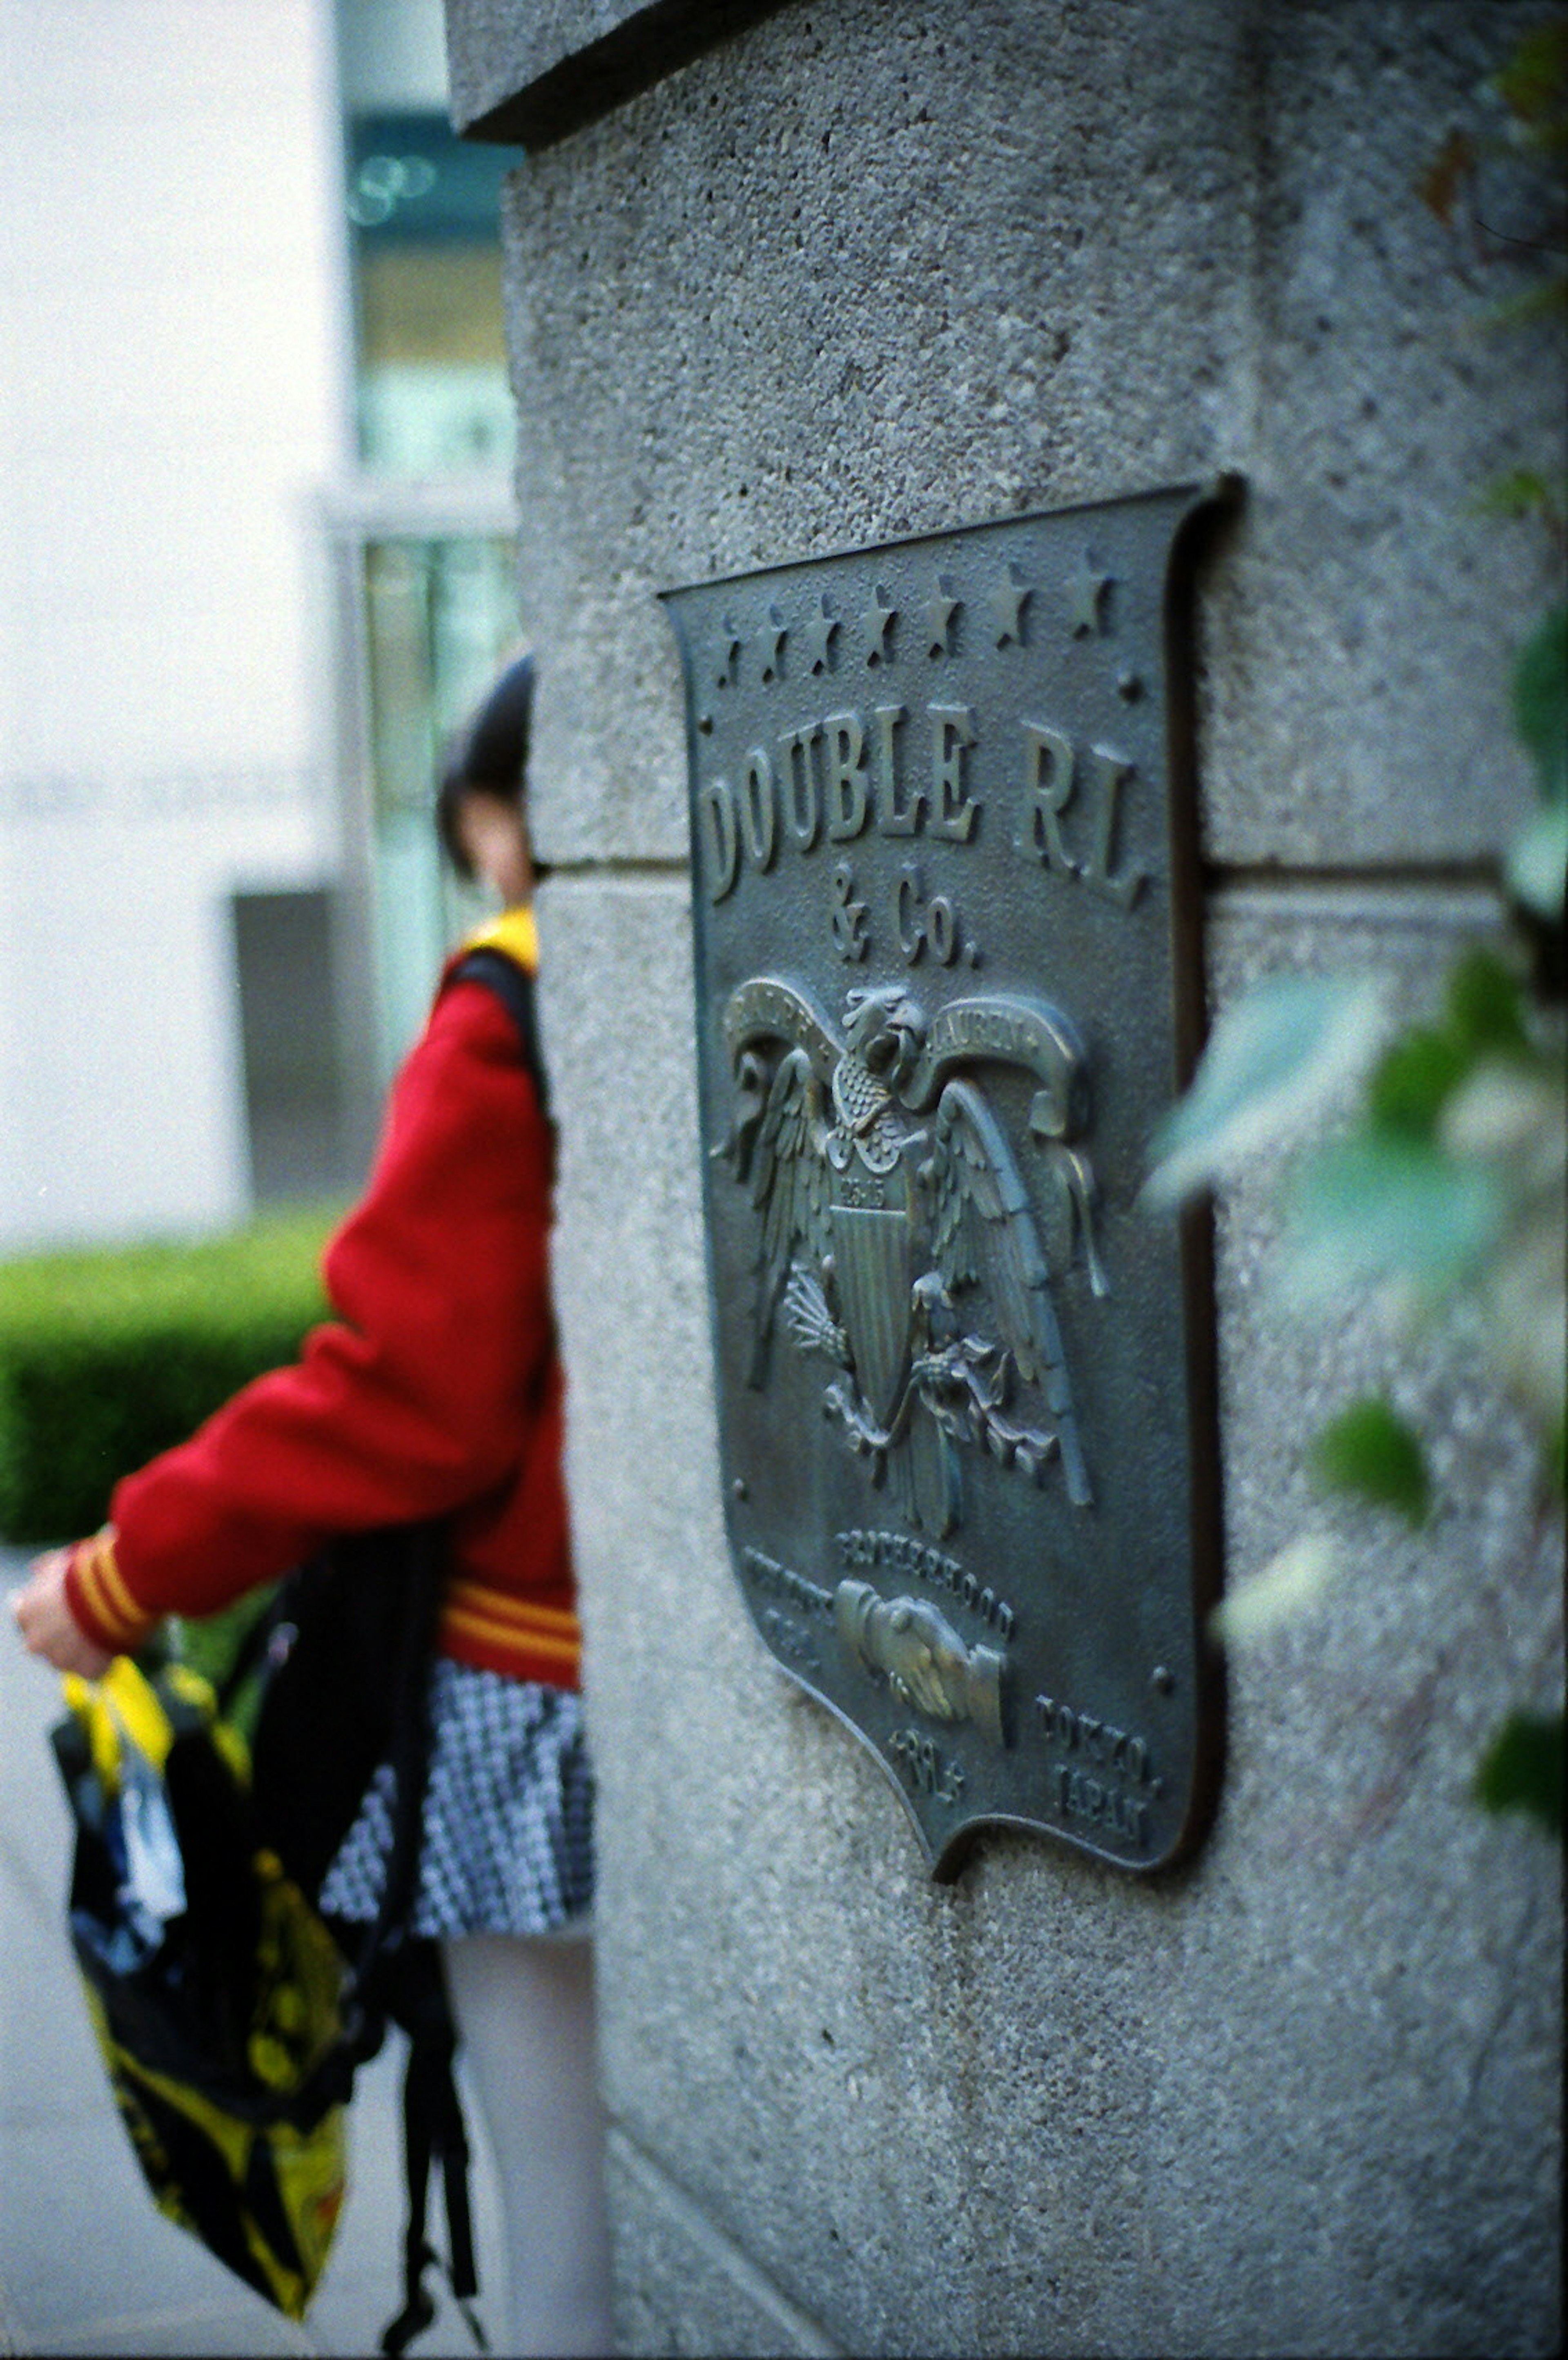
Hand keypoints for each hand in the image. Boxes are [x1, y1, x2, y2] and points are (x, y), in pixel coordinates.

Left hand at [12, 1548, 112, 1677]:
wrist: (120, 1588)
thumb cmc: (88, 1570)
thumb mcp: (61, 1561)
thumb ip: (44, 1569)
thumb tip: (35, 1570)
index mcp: (26, 1613)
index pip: (26, 1617)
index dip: (45, 1610)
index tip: (61, 1604)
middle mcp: (36, 1641)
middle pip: (45, 1642)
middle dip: (60, 1633)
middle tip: (84, 1617)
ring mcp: (61, 1659)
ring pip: (67, 1658)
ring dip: (80, 1648)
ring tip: (102, 1629)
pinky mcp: (88, 1670)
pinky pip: (93, 1669)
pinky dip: (101, 1660)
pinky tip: (112, 1642)